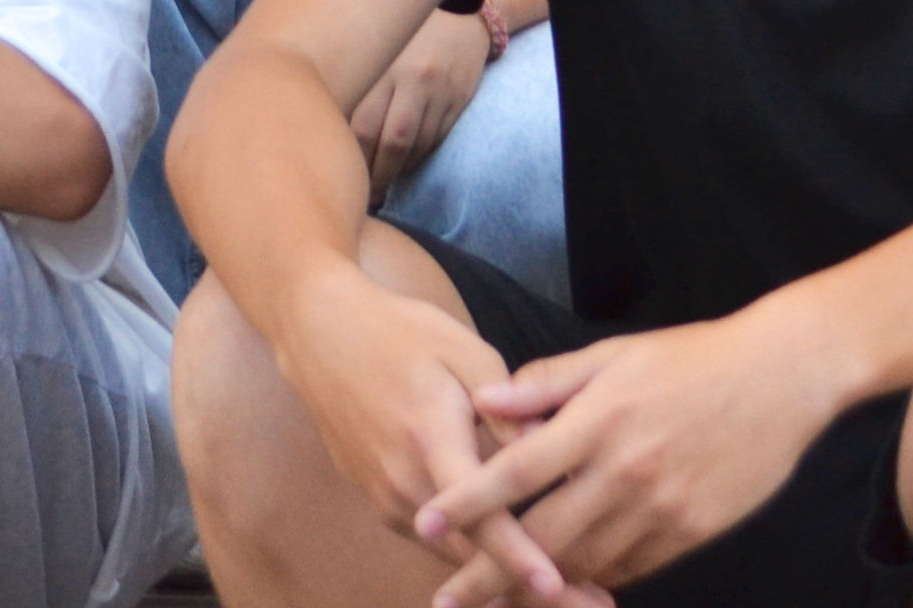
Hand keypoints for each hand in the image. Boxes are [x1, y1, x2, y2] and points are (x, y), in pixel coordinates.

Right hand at [271, 261, 578, 607]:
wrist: (322, 335)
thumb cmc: (402, 333)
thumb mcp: (464, 349)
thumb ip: (507, 406)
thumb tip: (547, 450)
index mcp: (430, 439)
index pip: (480, 513)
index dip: (518, 555)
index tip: (557, 587)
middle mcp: (403, 482)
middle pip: (468, 552)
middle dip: (523, 586)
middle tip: (591, 605)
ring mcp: (386, 497)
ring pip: (451, 552)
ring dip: (500, 577)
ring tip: (565, 592)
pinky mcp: (380, 501)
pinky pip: (434, 537)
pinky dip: (472, 555)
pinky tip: (510, 561)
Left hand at [353, 11, 493, 196]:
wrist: (461, 11)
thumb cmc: (403, 32)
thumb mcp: (376, 49)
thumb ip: (357, 84)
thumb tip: (328, 131)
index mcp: (385, 66)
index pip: (363, 124)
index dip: (351, 156)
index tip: (339, 174)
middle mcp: (414, 79)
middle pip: (392, 141)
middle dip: (376, 175)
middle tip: (363, 196)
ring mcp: (441, 92)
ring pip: (417, 146)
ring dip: (398, 171)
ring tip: (380, 189)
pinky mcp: (460, 100)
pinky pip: (437, 140)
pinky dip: (419, 159)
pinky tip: (404, 167)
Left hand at [435, 306, 847, 600]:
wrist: (785, 376)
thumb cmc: (693, 358)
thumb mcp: (617, 355)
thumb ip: (548, 383)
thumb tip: (486, 402)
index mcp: (602, 418)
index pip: (518, 470)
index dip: (467, 501)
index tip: (424, 523)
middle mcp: (627, 469)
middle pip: (542, 537)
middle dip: (488, 574)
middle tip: (447, 598)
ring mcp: (662, 506)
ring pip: (584, 562)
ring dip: (538, 585)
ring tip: (498, 598)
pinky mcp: (692, 530)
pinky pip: (629, 567)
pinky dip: (594, 576)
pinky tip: (570, 581)